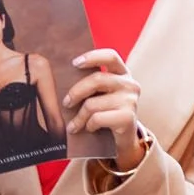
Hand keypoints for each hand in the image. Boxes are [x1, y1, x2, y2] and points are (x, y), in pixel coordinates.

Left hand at [64, 47, 147, 169]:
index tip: (75, 63)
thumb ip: (92, 83)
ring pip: (93, 104)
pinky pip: (97, 118)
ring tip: (74, 124)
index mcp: (123, 73)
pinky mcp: (128, 118)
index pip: (111, 56)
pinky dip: (88, 125)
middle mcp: (130, 84)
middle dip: (76, 92)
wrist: (124, 138)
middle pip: (96, 80)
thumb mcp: (102, 94)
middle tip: (66, 103)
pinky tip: (89, 128)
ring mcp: (131, 101)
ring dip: (79, 117)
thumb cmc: (107, 112)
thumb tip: (63, 75)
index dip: (92, 57)